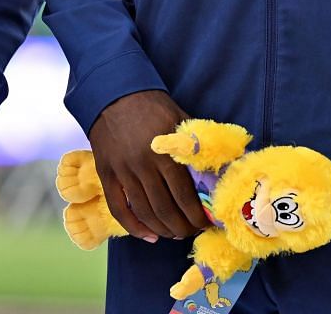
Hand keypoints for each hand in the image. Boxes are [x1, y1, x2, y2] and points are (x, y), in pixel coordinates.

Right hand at [86, 90, 207, 242]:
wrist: (114, 94)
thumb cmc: (153, 107)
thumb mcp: (181, 119)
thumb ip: (197, 145)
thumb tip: (224, 166)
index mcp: (164, 152)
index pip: (185, 195)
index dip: (197, 215)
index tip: (207, 223)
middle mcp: (142, 165)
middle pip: (165, 209)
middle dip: (183, 227)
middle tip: (193, 231)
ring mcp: (122, 172)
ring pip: (144, 213)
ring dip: (163, 230)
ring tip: (175, 233)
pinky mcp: (106, 175)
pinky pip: (119, 210)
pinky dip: (134, 228)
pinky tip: (149, 236)